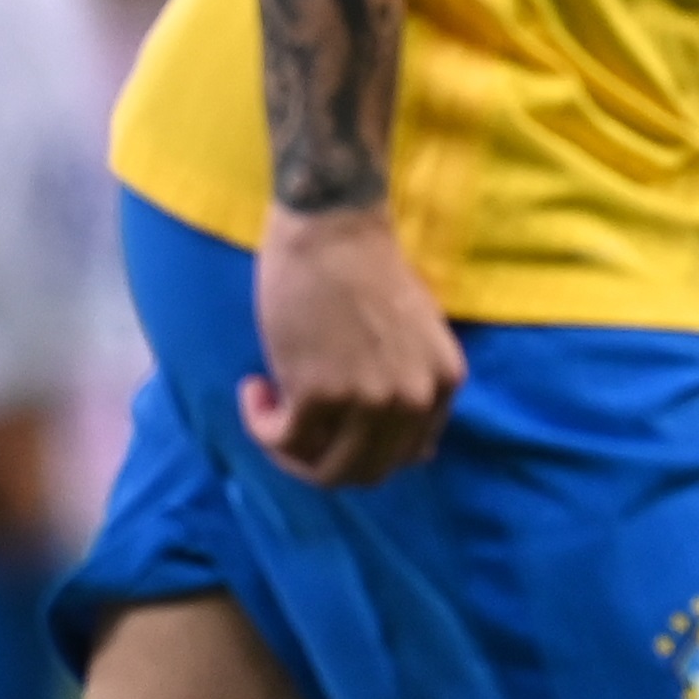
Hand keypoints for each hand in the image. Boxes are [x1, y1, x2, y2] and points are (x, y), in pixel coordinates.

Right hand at [243, 204, 467, 487]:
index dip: (361, 446)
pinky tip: (254, 389)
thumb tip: (407, 451)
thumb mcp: (419, 335)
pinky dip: (261, 426)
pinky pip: (282, 439)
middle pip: (366, 472)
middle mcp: (414, 400)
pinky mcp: (320, 393)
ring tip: (268, 404)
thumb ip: (414, 386)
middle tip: (289, 430)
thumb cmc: (366, 270)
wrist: (333, 227)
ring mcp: (369, 400)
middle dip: (321, 462)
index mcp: (444, 384)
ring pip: (324, 469)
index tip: (331, 421)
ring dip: (286, 448)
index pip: (406, 455)